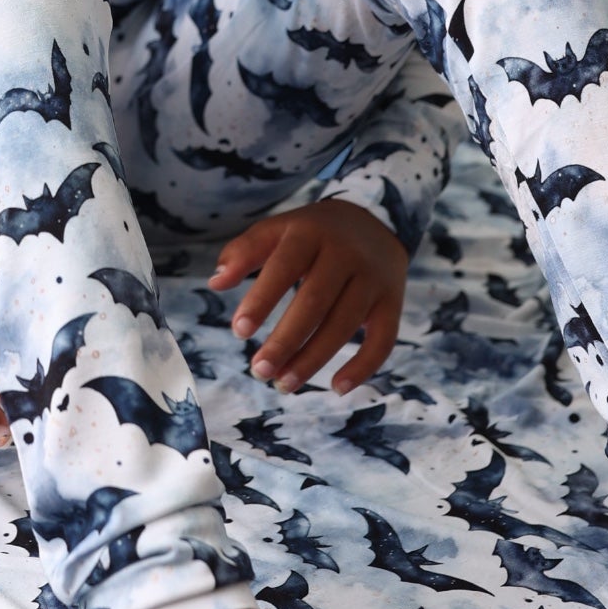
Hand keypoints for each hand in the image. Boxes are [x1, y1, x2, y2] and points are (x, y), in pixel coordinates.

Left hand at [209, 202, 407, 394]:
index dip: (262, 299)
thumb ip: (244, 252)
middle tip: (259, 370)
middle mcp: (345, 253)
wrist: (373, 220)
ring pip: (344, 325)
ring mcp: (372, 278)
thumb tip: (215, 282)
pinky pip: (382, 340)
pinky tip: (337, 388)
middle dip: (286, 341)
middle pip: (315, 301)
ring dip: (313, 360)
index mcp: (310, 232)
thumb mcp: (278, 230)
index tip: (239, 331)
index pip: (284, 266)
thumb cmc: (311, 234)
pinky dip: (362, 367)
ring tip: (283, 384)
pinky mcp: (392, 301)